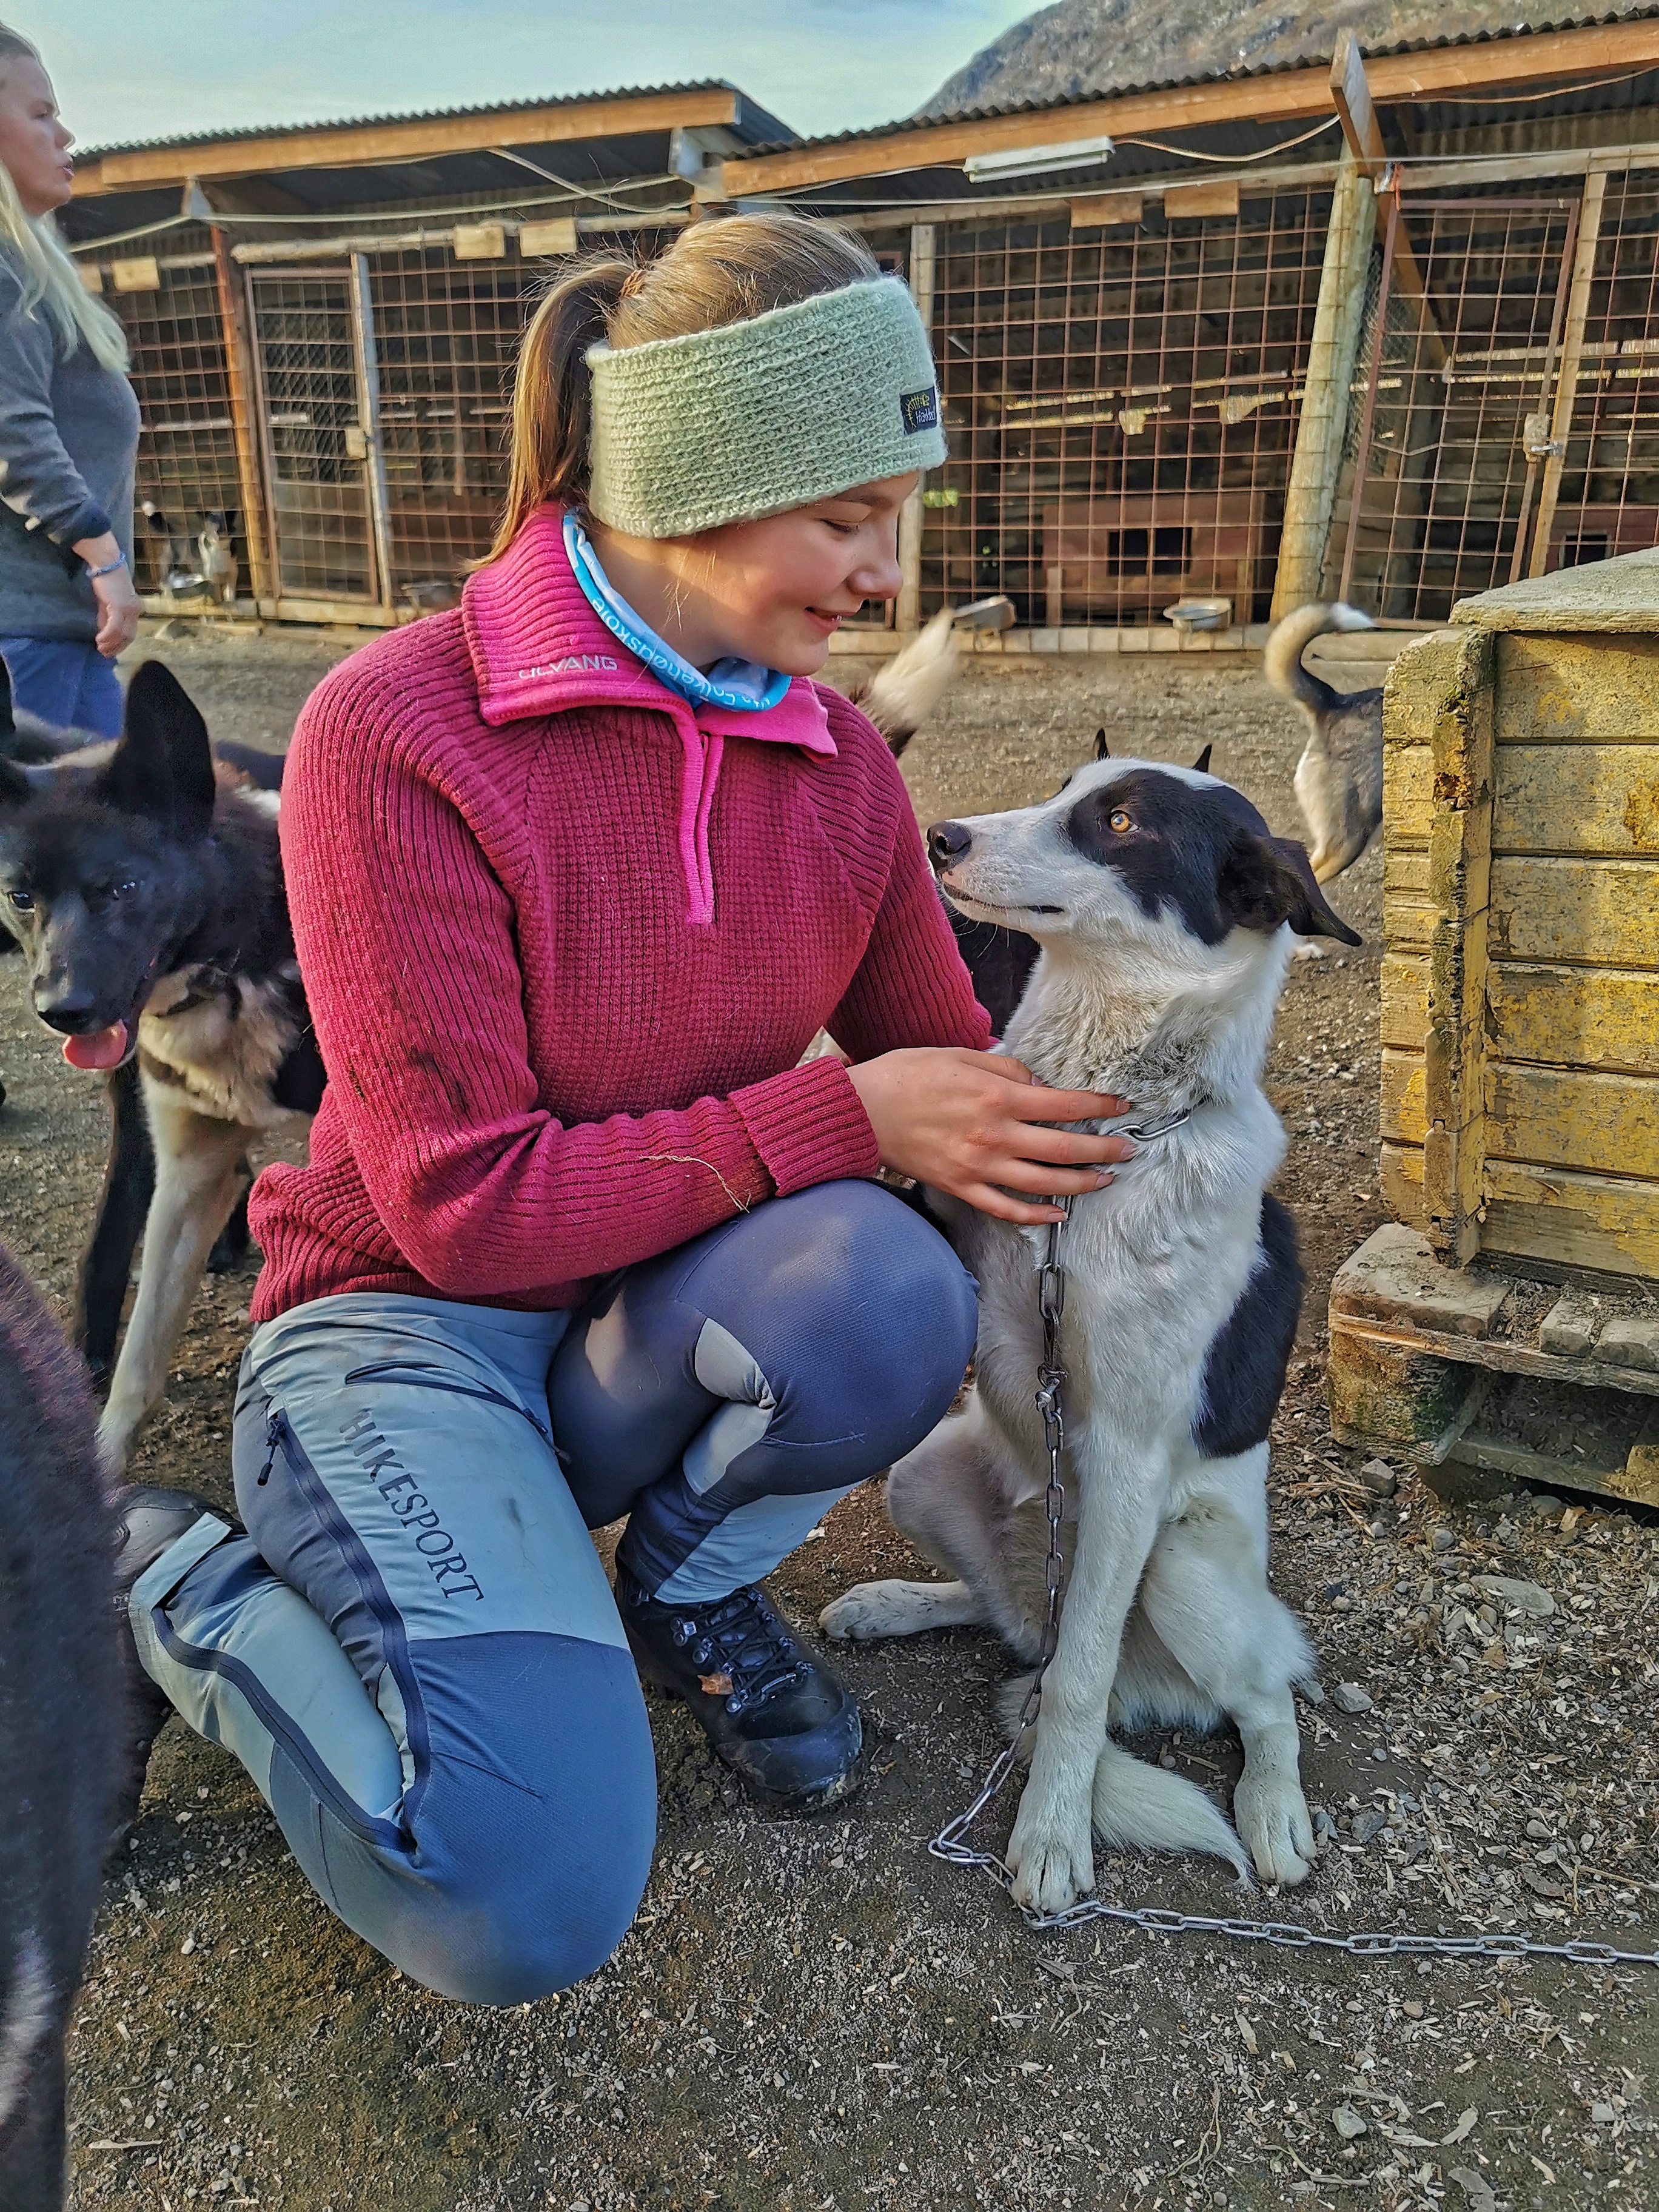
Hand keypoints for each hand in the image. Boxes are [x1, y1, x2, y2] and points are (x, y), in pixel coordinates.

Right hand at [74, 532, 141, 655]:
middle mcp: (135, 610)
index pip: (131, 632)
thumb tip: (104, 633)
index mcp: (134, 608)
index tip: (111, 651)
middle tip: (104, 654)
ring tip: (99, 647)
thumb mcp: (107, 602)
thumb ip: (107, 617)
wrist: (105, 562)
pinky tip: (99, 639)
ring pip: (122, 634)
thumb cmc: (106, 579)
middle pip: (129, 636)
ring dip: (110, 643)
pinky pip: (114, 627)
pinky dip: (107, 636)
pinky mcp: (120, 606)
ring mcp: (129, 608)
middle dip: (116, 647)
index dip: (121, 644)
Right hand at [844, 1047, 1135, 1225]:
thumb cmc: (907, 1075)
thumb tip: (1038, 1086)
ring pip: (1043, 1184)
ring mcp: (978, 1167)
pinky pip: (1006, 1209)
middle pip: (1063, 1150)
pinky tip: (1057, 1214)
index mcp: (997, 1098)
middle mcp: (995, 1136)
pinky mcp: (961, 1187)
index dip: (1100, 1107)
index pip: (1064, 1105)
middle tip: (1128, 1150)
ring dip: (1080, 1185)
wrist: (862, 1111)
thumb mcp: (961, 1055)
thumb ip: (1006, 1070)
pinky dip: (1035, 1215)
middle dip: (1103, 1150)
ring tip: (1104, 1180)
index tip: (1121, 1108)